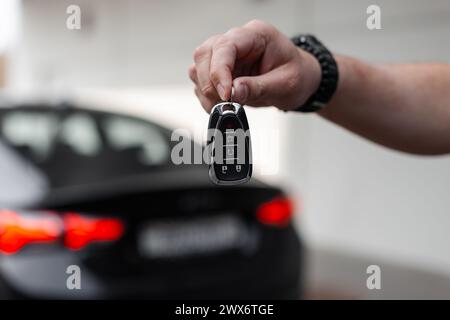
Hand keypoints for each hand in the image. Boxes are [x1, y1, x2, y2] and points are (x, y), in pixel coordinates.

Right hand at [189, 20, 320, 111]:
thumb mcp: (285, 84)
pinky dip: (207, 98)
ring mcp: (225, 55)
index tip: (226, 95)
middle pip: (204, 54)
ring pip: (198, 67)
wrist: (298, 81)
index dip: (220, 71)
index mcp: (255, 35)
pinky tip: (222, 106)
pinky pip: (201, 82)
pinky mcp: (220, 71)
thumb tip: (234, 93)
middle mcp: (236, 41)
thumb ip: (259, 87)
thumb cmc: (296, 76)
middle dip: (210, 82)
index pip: (225, 46)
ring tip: (224, 107)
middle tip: (225, 103)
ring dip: (206, 91)